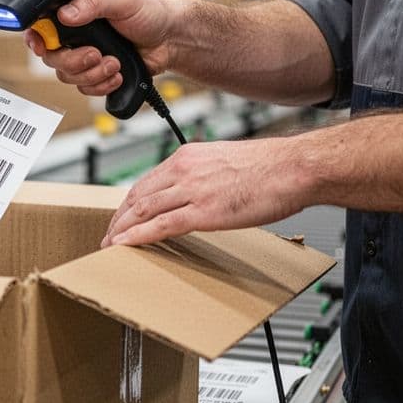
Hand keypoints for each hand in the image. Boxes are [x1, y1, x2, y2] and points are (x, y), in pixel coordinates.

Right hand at [24, 0, 180, 96]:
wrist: (170, 40)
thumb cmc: (149, 12)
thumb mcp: (121, 0)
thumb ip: (93, 3)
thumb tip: (66, 14)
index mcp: (75, 6)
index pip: (41, 20)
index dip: (36, 35)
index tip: (41, 45)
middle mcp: (74, 31)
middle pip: (51, 55)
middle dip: (74, 61)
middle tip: (95, 55)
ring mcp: (83, 53)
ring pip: (67, 75)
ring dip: (92, 74)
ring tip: (115, 63)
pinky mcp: (94, 72)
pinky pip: (84, 88)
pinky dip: (101, 85)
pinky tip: (117, 74)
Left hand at [102, 137, 309, 246]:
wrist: (293, 168)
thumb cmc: (270, 167)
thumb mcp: (225, 161)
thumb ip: (204, 174)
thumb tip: (197, 190)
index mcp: (188, 157)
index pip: (146, 182)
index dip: (128, 203)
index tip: (121, 216)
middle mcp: (183, 170)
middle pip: (137, 196)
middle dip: (118, 218)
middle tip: (108, 235)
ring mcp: (191, 191)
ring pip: (142, 211)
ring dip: (121, 230)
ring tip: (110, 245)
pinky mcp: (202, 212)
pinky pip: (160, 226)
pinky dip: (137, 237)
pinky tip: (125, 245)